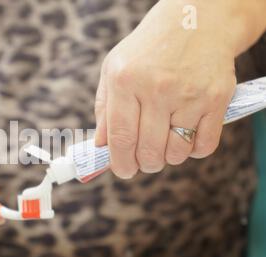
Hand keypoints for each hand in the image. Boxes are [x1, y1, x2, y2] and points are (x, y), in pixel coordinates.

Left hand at [94, 0, 263, 178]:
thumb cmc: (147, 51)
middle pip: (148, 151)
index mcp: (125, 81)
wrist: (195, 22)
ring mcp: (189, 94)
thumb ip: (104, 109)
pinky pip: (204, 146)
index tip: (123, 171)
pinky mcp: (216, 99)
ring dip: (168, 158)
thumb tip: (101, 146)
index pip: (120, 138)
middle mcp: (157, 88)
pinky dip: (193, 151)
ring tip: (164, 142)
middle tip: (144, 160)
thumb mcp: (114, 69)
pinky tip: (185, 137)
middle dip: (144, 164)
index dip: (120, 163)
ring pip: (176, 153)